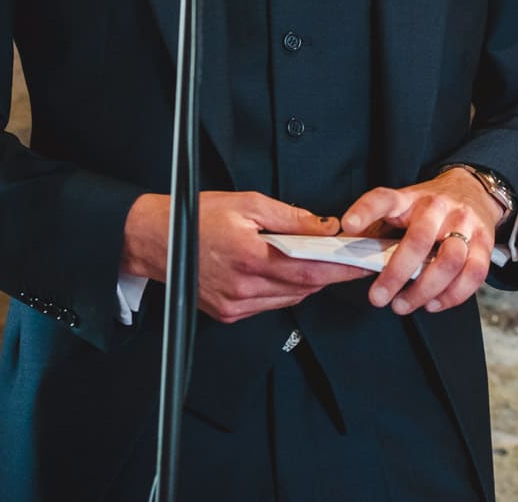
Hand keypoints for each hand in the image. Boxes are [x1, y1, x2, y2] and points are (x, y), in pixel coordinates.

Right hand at [121, 191, 371, 323]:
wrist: (154, 239)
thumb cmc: (196, 216)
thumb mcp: (248, 203)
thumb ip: (291, 218)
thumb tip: (325, 226)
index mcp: (251, 258)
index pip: (311, 270)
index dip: (341, 269)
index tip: (362, 263)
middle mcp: (243, 287)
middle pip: (304, 287)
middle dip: (330, 274)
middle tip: (349, 260)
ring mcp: (235, 304)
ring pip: (289, 299)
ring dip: (308, 283)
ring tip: (320, 262)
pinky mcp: (228, 313)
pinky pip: (269, 305)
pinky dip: (285, 291)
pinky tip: (287, 273)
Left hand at [342, 168, 503, 316]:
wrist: (473, 191)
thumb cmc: (429, 208)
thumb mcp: (401, 206)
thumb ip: (378, 229)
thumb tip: (348, 257)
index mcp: (410, 198)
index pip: (384, 199)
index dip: (365, 210)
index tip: (349, 225)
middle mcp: (439, 208)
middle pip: (419, 240)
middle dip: (396, 274)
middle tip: (378, 297)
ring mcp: (465, 224)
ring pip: (450, 260)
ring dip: (425, 290)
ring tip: (405, 304)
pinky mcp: (485, 242)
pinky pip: (474, 273)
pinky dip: (453, 295)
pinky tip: (434, 303)